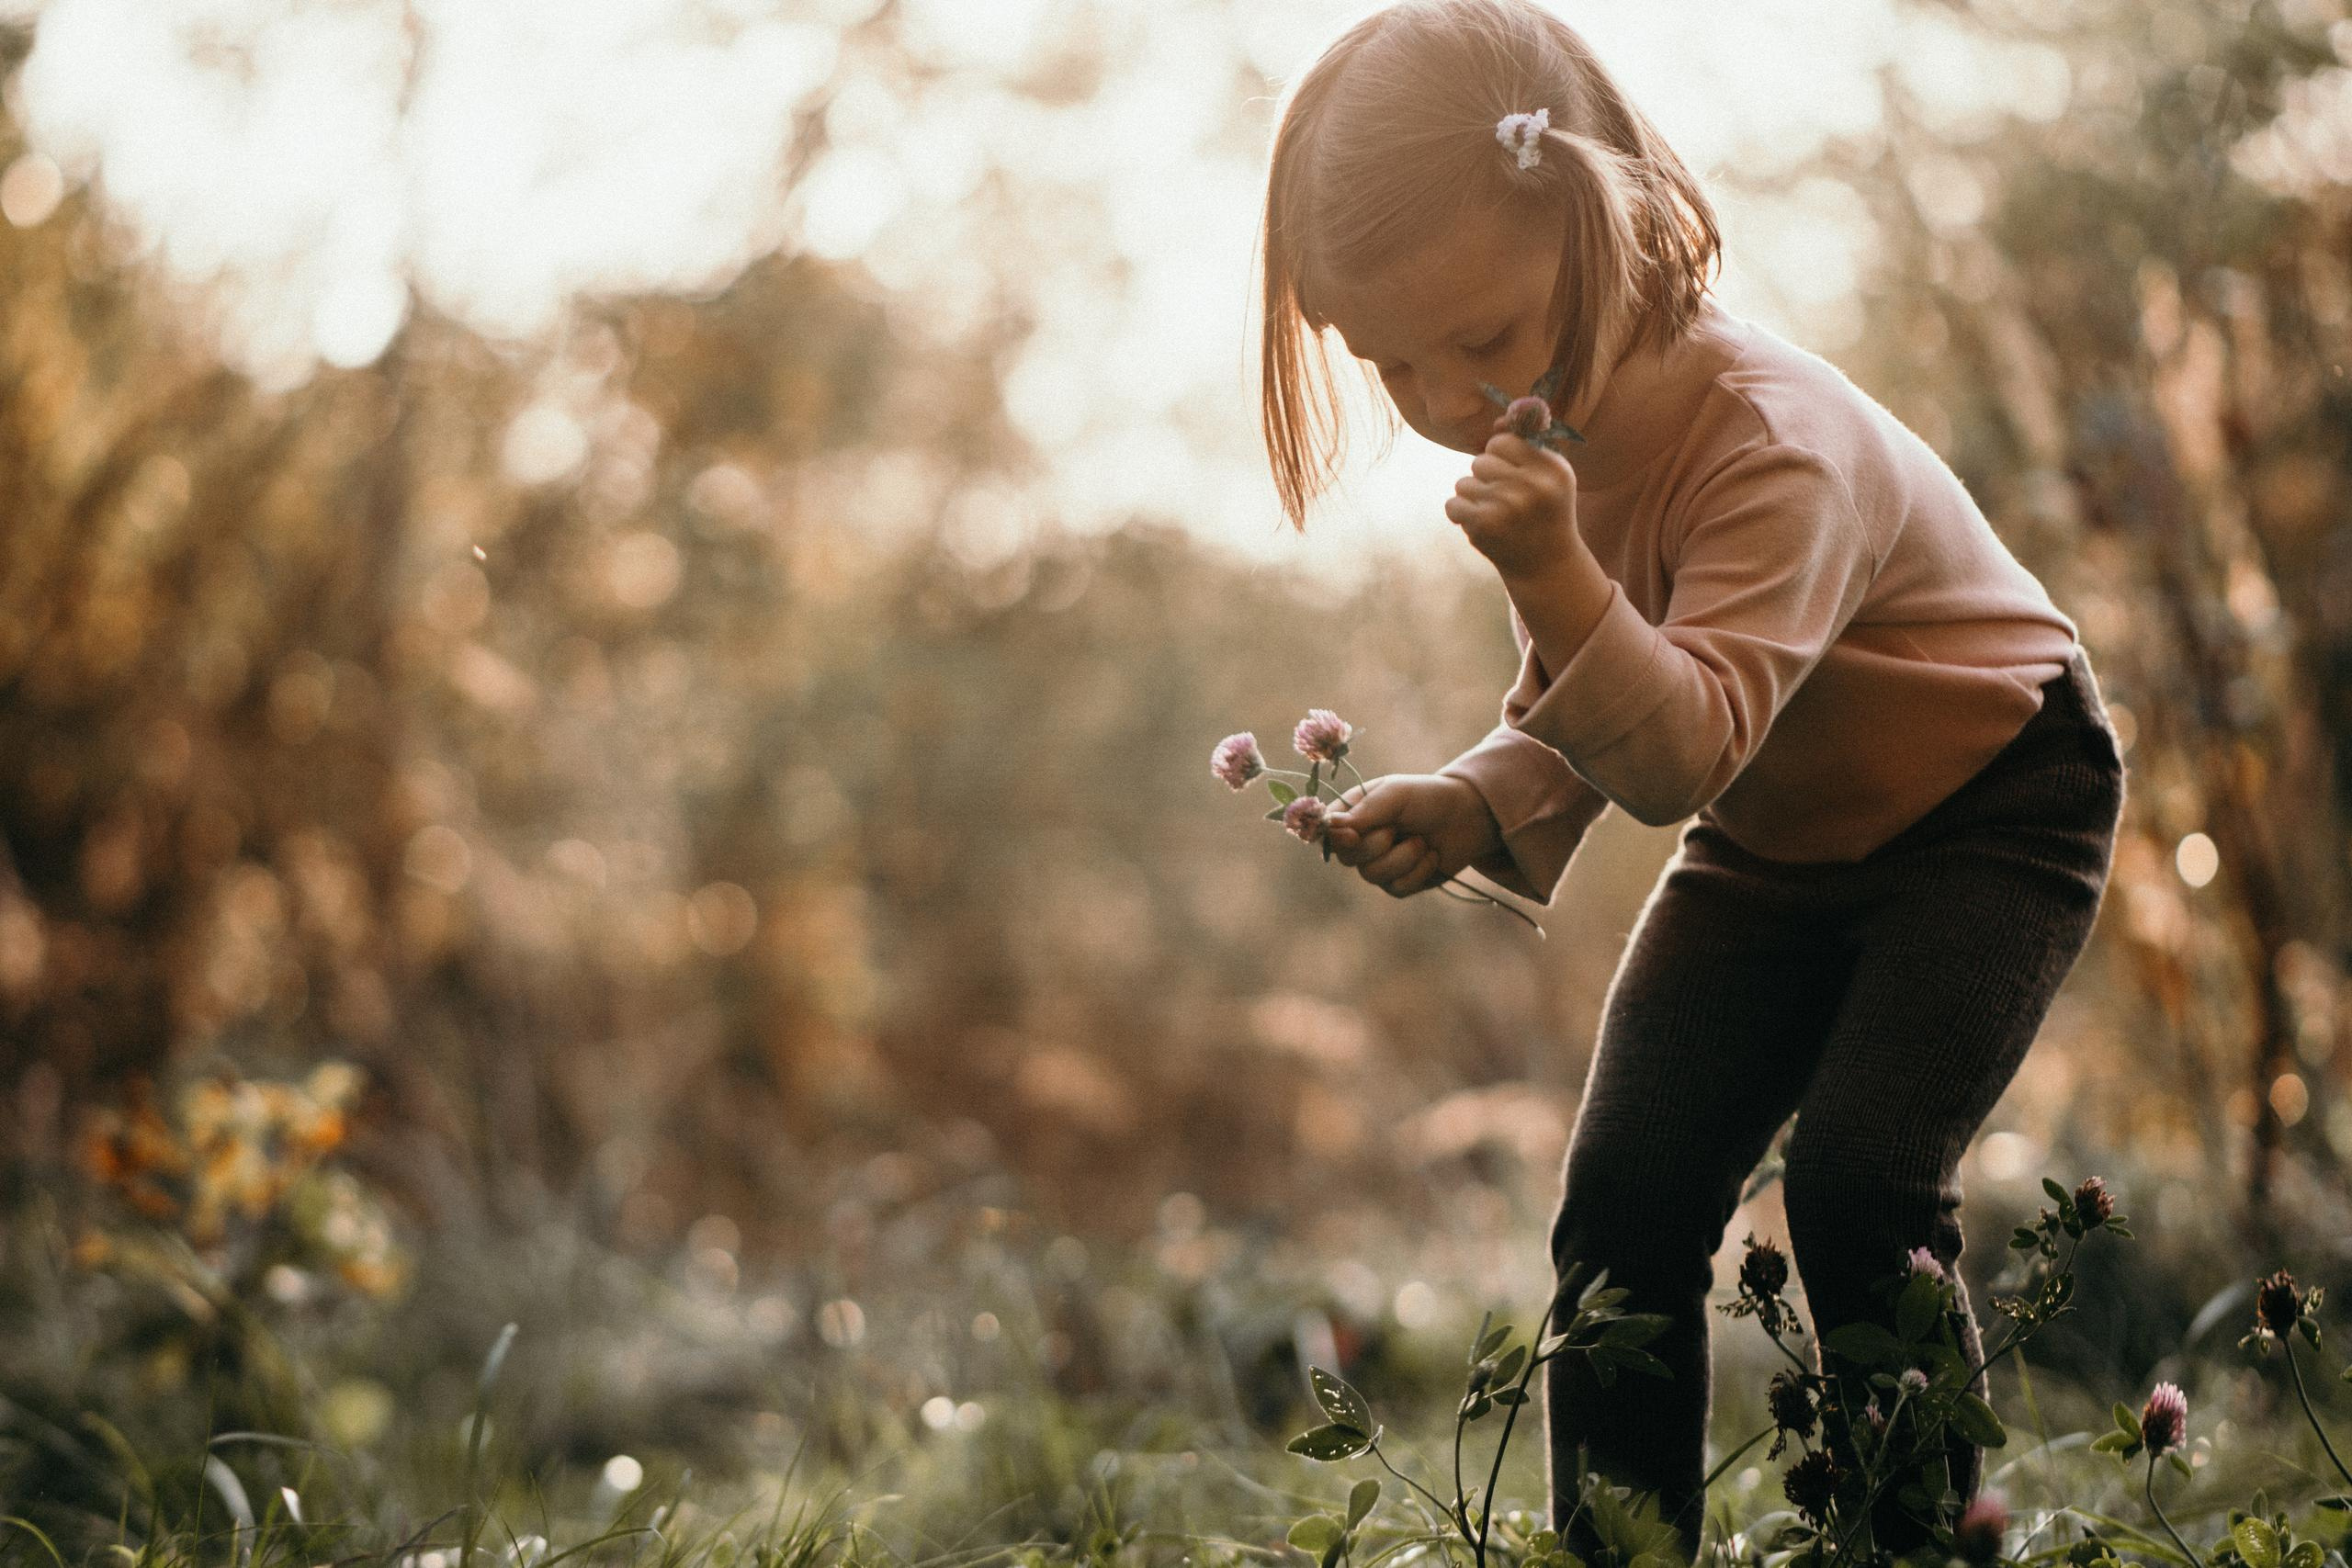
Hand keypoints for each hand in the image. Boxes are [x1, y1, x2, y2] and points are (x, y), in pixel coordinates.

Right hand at [1324, 773, 1504, 898]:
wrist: (1469, 817)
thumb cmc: (1428, 798)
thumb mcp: (1396, 795)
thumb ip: (1364, 811)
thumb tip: (1329, 827)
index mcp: (1354, 813)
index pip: (1328, 831)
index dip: (1336, 837)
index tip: (1353, 835)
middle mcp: (1362, 840)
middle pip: (1347, 858)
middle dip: (1377, 845)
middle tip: (1398, 829)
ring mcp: (1379, 864)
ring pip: (1373, 876)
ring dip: (1403, 858)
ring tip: (1422, 841)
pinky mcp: (1400, 883)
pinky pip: (1397, 889)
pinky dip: (1418, 872)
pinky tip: (1431, 856)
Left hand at [1444, 426, 1579, 580]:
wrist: (1546, 564)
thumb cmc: (1545, 510)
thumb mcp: (1549, 474)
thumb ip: (1526, 442)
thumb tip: (1499, 418)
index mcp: (1553, 468)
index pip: (1502, 441)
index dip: (1501, 456)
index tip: (1512, 473)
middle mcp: (1533, 486)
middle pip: (1480, 460)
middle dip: (1487, 478)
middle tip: (1507, 499)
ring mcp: (1507, 506)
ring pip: (1463, 482)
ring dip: (1474, 497)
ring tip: (1497, 513)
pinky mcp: (1484, 526)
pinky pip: (1452, 504)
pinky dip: (1462, 514)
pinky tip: (1483, 524)